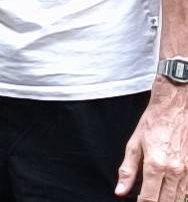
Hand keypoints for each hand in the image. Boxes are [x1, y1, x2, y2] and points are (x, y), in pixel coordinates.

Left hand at [117, 83, 187, 199]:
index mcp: (155, 166)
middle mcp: (174, 171)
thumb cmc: (153, 124)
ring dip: (168, 200)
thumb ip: (127, 170)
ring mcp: (187, 170)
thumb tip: (120, 191)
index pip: (149, 198)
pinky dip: (180, 195)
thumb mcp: (134, 145)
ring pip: (179, 198)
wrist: (174, 108)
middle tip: (145, 201)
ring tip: (157, 197)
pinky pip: (187, 190)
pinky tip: (170, 193)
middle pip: (166, 201)